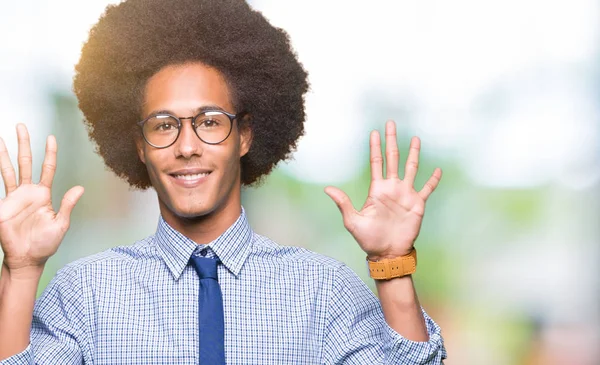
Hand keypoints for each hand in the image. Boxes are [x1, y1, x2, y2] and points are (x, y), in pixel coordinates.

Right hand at [0, 124, 83, 272]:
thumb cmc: (45, 244)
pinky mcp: (3, 205)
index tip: (50, 137)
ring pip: (9, 169)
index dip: (49, 153)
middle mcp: (29, 192)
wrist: (27, 259)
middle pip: (26, 162)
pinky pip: (0, 185)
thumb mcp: (61, 224)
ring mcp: (14, 197)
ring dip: (5, 153)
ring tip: (1, 137)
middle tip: (21, 125)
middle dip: (23, 144)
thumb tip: (80, 188)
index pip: (48, 168)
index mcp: (44, 194)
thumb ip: (68, 204)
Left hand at [325, 121, 440, 260]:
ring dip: (414, 153)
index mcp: (377, 189)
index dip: (375, 147)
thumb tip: (327, 189)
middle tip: (390, 124)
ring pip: (411, 168)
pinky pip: (427, 189)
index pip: (376, 162)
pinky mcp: (417, 204)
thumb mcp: (352, 221)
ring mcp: (405, 195)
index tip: (374, 132)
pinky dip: (433, 180)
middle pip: (393, 158)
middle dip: (392, 141)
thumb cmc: (368, 239)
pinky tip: (438, 170)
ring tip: (415, 138)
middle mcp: (392, 188)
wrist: (387, 253)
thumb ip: (343, 203)